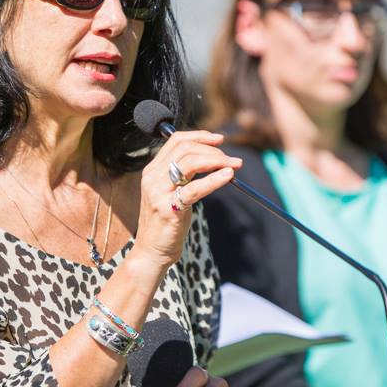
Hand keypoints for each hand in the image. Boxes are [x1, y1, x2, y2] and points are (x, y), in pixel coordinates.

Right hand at [134, 130, 240, 267]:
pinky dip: (214, 180)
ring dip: (216, 160)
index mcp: (153, 170)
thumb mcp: (172, 192)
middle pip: (185, 149)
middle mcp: (153, 178)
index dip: (200, 136)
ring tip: (233, 165)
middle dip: (212, 150)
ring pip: (189, 163)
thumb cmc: (167, 222)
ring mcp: (159, 193)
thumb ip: (184, 175)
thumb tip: (212, 157)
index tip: (219, 139)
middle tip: (230, 158)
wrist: (152, 251)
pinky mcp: (169, 209)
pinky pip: (194, 189)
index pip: (176, 141)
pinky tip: (228, 176)